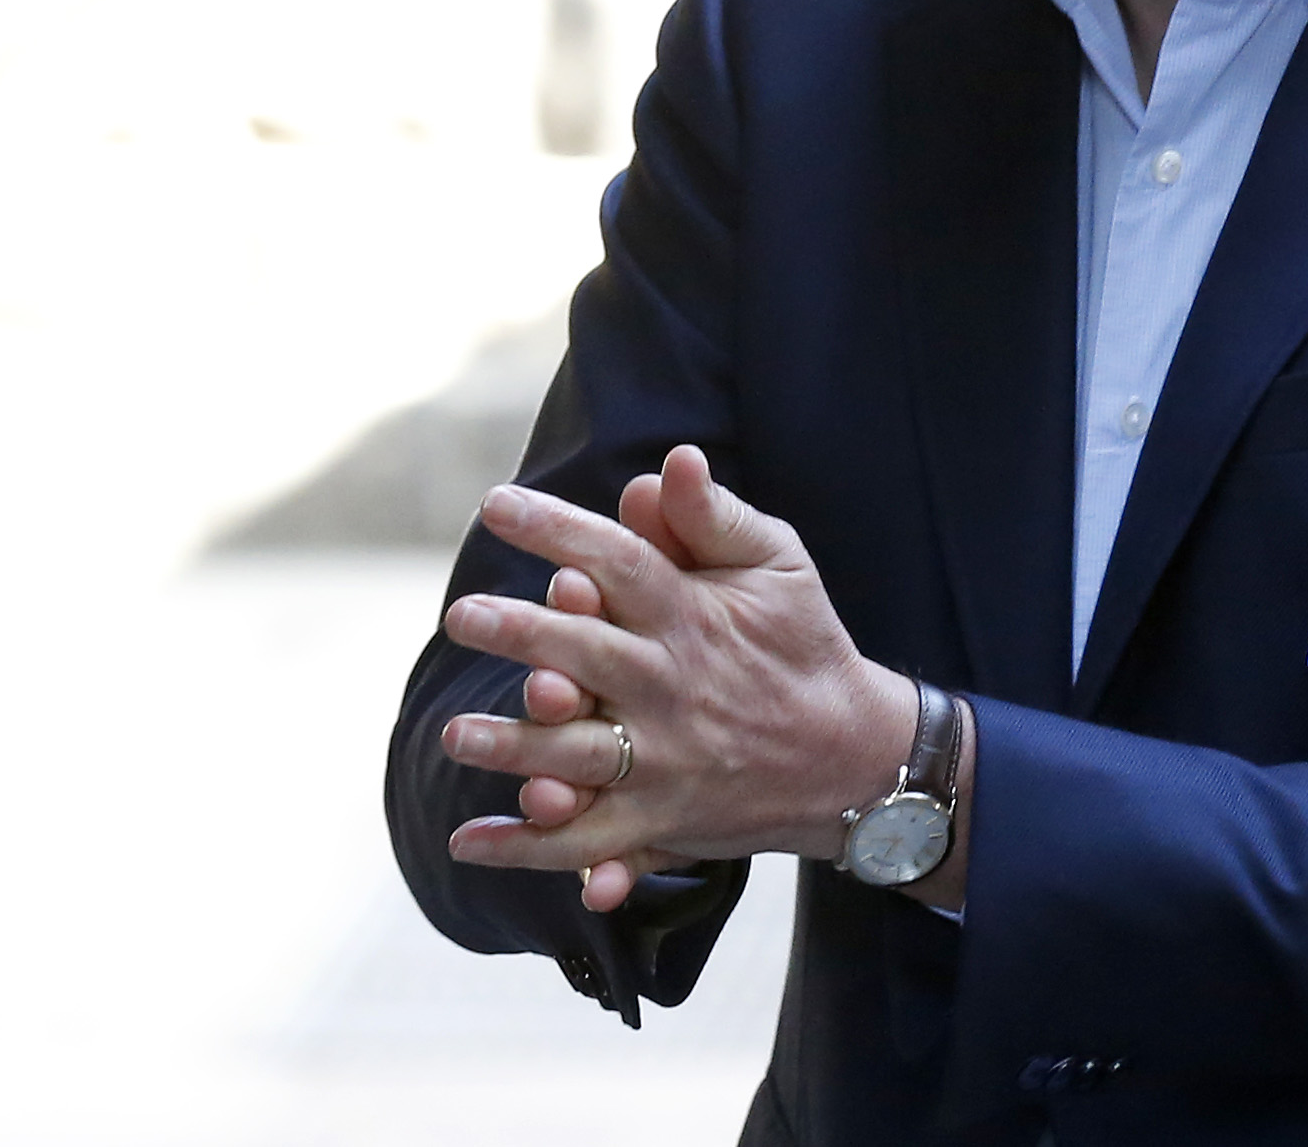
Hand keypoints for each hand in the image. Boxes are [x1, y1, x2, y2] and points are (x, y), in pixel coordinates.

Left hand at [437, 445, 915, 912]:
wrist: (851, 755)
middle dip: (523, 634)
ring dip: (515, 746)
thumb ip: (713, 517)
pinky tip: (466, 842)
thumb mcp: (778, 565)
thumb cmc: (801, 643)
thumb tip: (670, 461)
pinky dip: (525, 848)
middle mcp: (672, 687)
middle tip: (463, 613)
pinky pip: (584, 842)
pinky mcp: (658, 821)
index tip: (497, 505)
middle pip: (587, 653)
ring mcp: (664, 761)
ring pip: (577, 754)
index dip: (559, 530)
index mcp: (693, 617)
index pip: (621, 560)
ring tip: (456, 733)